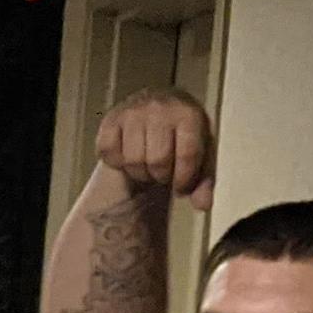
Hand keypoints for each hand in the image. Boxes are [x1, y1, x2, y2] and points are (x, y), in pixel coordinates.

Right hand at [97, 89, 216, 210]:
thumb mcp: (200, 154)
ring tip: (146, 165)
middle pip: (158, 161)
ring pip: (132, 160)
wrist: (158, 106)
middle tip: (162, 172)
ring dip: (139, 172)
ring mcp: (133, 112)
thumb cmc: (180, 135)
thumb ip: (204, 181)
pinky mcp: (110, 119)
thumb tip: (203, 206)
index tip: (181, 186)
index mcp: (189, 114)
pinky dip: (116, 162)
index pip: (187, 156)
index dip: (183, 180)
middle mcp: (160, 108)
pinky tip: (127, 158)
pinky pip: (109, 153)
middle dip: (160, 176)